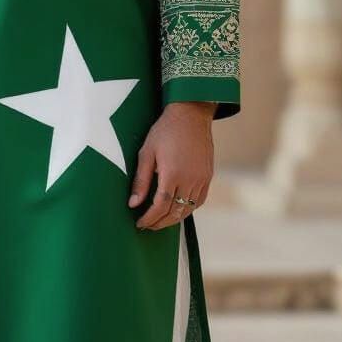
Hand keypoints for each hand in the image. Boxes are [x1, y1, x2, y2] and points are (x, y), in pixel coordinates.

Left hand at [129, 102, 214, 230]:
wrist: (191, 115)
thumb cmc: (165, 130)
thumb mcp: (147, 152)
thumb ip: (140, 181)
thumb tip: (133, 203)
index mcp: (172, 174)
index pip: (160, 206)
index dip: (150, 218)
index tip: (140, 223)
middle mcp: (190, 179)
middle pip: (175, 212)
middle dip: (160, 223)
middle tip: (148, 226)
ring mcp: (201, 179)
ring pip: (188, 209)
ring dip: (174, 218)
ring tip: (160, 221)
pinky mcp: (208, 176)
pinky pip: (199, 200)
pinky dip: (188, 209)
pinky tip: (178, 209)